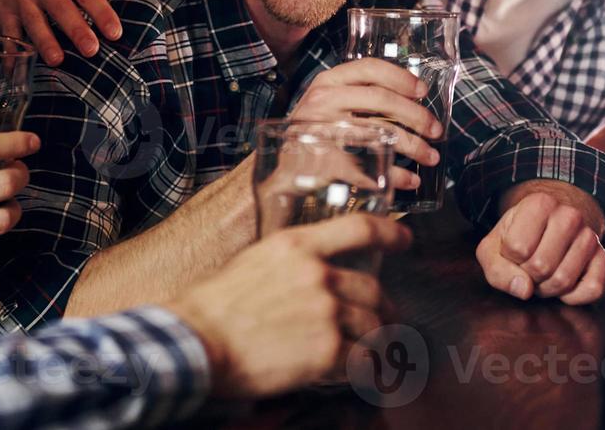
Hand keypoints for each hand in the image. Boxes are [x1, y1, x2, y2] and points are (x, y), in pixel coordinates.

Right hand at [0, 0, 132, 65]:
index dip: (101, 12)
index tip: (115, 32)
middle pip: (61, 8)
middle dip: (75, 30)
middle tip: (91, 51)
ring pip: (34, 20)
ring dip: (44, 41)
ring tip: (57, 60)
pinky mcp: (5, 7)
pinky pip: (7, 29)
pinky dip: (10, 48)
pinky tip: (15, 68)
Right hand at [166, 215, 411, 397]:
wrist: (199, 341)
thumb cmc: (215, 305)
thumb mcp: (255, 262)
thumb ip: (291, 263)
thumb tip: (313, 272)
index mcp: (298, 246)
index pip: (360, 229)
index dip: (391, 233)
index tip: (405, 239)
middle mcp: (318, 274)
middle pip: (373, 289)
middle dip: (386, 308)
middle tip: (387, 320)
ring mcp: (326, 312)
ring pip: (372, 327)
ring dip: (377, 343)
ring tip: (374, 354)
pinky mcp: (327, 351)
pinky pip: (361, 361)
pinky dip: (364, 370)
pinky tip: (359, 375)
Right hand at [288, 59, 440, 188]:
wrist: (279, 171)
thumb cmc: (312, 134)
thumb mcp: (327, 104)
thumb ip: (357, 95)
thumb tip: (410, 100)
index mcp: (328, 82)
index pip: (369, 68)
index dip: (401, 77)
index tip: (423, 91)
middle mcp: (324, 101)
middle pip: (382, 99)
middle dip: (417, 116)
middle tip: (436, 130)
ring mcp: (324, 130)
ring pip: (381, 132)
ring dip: (414, 146)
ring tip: (430, 156)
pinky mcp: (326, 161)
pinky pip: (370, 166)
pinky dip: (395, 175)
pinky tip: (409, 180)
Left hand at [477, 185, 604, 305]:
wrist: (548, 228)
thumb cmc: (517, 238)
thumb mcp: (493, 248)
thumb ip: (497, 269)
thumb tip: (524, 289)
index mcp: (539, 203)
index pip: (518, 248)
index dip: (510, 259)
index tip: (514, 252)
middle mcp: (570, 215)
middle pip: (541, 267)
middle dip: (529, 277)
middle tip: (528, 268)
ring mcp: (590, 236)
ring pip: (564, 280)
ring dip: (548, 288)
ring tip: (544, 275)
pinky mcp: (603, 257)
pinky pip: (592, 290)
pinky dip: (573, 297)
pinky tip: (564, 286)